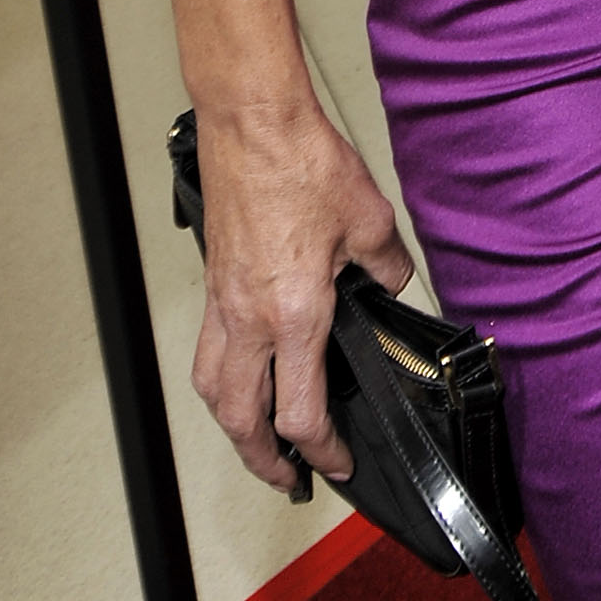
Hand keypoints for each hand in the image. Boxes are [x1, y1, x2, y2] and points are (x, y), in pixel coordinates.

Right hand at [190, 104, 412, 492]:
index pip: (301, 411)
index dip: (321, 450)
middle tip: (288, 477)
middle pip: (242, 419)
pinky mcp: (213, 283)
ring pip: (213, 391)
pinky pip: (206, 352)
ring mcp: (223, 303)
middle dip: (263, 461)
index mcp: (294, 313)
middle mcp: (249, 318)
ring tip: (255, 442)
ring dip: (233, 428)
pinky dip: (220, 382)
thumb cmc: (303, 163)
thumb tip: (393, 287)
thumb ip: (386, 266)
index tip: (338, 462)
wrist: (254, 124)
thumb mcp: (370, 220)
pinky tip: (239, 378)